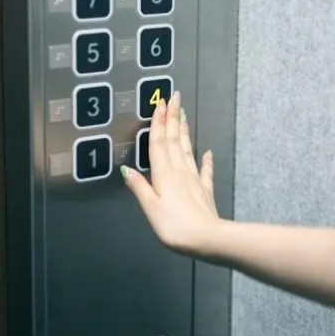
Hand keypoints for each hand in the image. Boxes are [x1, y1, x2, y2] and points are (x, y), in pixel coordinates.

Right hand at [120, 91, 219, 255]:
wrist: (208, 239)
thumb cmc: (174, 226)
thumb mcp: (150, 208)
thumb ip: (139, 187)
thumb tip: (126, 169)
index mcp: (164, 174)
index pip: (160, 143)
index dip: (159, 123)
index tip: (161, 103)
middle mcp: (180, 171)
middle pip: (175, 140)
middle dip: (173, 118)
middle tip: (174, 96)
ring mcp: (194, 179)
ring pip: (188, 150)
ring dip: (185, 131)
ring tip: (184, 114)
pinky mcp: (205, 190)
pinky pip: (205, 171)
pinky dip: (206, 160)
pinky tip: (207, 152)